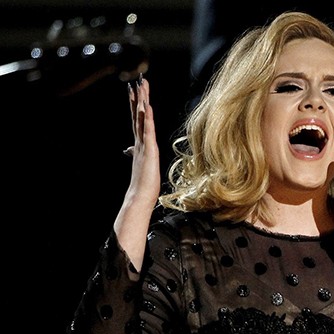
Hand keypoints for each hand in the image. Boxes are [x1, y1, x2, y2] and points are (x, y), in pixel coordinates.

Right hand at [125, 74, 160, 206]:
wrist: (140, 196)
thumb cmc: (143, 182)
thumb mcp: (142, 163)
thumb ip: (136, 153)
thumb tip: (129, 149)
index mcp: (140, 143)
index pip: (138, 120)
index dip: (136, 104)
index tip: (134, 90)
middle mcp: (140, 141)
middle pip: (138, 115)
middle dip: (138, 97)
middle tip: (137, 81)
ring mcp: (143, 144)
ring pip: (142, 119)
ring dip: (142, 102)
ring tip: (141, 87)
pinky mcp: (149, 150)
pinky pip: (148, 131)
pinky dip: (148, 118)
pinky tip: (147, 107)